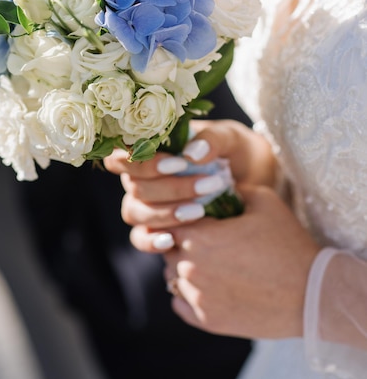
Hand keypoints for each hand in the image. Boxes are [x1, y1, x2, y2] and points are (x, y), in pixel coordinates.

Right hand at [104, 119, 277, 233]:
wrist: (257, 179)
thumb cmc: (238, 151)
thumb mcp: (231, 138)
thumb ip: (213, 138)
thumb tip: (191, 154)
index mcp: (152, 148)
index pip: (121, 154)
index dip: (141, 162)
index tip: (178, 164)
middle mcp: (144, 176)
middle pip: (133, 186)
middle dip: (169, 188)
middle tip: (208, 186)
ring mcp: (149, 203)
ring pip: (135, 211)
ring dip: (164, 213)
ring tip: (200, 211)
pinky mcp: (160, 228)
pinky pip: (141, 238)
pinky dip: (151, 241)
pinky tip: (172, 241)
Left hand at [135, 184, 320, 339]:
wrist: (312, 293)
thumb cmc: (288, 243)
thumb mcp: (263, 201)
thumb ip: (231, 189)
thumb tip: (213, 183)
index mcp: (199, 236)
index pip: (170, 221)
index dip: (181, 216)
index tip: (196, 217)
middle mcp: (190, 267)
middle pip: (168, 249)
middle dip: (181, 242)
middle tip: (205, 239)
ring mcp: (197, 297)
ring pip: (172, 276)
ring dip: (184, 268)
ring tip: (209, 263)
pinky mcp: (207, 320)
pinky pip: (180, 304)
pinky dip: (188, 295)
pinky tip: (209, 286)